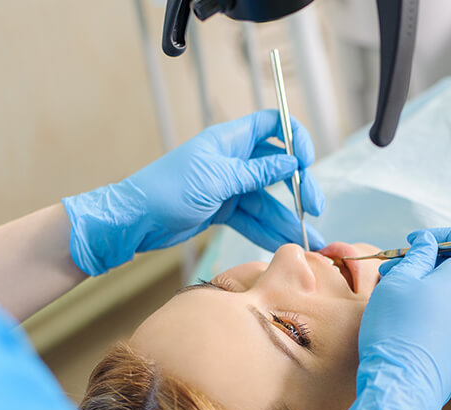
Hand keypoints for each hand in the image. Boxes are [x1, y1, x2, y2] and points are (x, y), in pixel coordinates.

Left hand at [62, 110, 324, 275]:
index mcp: (230, 141)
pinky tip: (284, 243)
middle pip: (277, 169)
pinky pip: (253, 219)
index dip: (294, 138)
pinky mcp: (224, 210)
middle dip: (298, 188)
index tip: (308, 161)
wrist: (136, 220)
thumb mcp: (217, 179)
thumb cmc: (167, 190)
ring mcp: (229, 187)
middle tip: (315, 209)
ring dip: (287, 219)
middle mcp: (233, 161)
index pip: (272, 126)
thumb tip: (291, 162)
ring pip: (267, 200)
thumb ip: (257, 173)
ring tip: (309, 240)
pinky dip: (267, 231)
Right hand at [330, 227, 450, 409]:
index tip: (416, 241)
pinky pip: (450, 321)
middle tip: (394, 268)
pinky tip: (404, 322)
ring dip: (426, 289)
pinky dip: (431, 312)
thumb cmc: (396, 328)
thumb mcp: (399, 282)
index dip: (445, 237)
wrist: (401, 386)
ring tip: (393, 296)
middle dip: (427, 263)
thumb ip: (418, 256)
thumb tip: (430, 243)